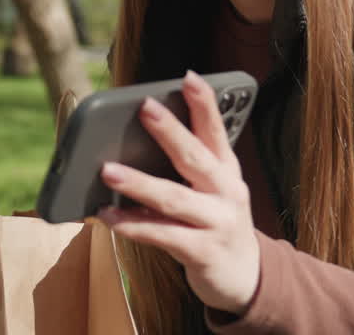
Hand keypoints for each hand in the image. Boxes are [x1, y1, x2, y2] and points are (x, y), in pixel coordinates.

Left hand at [96, 70, 260, 314]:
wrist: (246, 276)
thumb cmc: (216, 219)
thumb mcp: (213, 187)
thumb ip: (188, 163)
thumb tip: (137, 137)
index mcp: (226, 169)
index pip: (217, 130)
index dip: (204, 104)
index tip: (188, 78)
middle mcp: (226, 192)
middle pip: (195, 157)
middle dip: (170, 131)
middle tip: (145, 107)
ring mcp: (217, 223)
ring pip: (174, 198)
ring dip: (138, 183)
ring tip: (107, 170)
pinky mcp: (202, 252)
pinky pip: (162, 235)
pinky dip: (132, 225)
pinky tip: (107, 216)